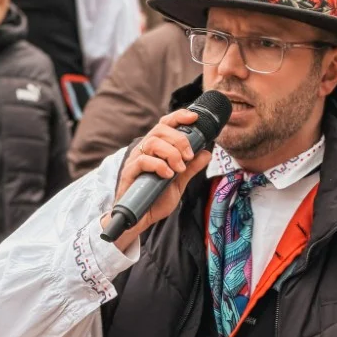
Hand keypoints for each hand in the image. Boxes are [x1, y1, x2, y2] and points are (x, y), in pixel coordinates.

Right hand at [102, 109, 211, 250]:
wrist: (141, 220)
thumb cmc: (155, 199)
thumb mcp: (179, 183)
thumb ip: (191, 168)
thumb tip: (207, 153)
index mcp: (157, 150)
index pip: (165, 125)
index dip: (178, 117)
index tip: (194, 118)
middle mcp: (145, 151)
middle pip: (160, 130)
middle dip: (179, 140)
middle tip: (189, 156)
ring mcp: (135, 160)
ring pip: (152, 142)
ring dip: (171, 153)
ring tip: (179, 169)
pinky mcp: (129, 173)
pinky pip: (142, 161)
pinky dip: (159, 165)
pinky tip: (168, 175)